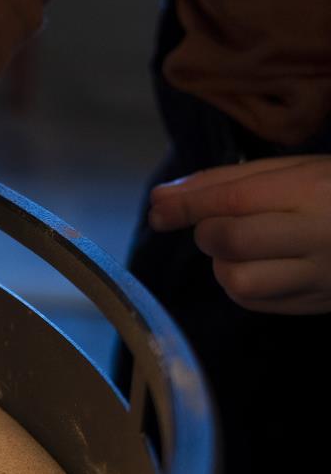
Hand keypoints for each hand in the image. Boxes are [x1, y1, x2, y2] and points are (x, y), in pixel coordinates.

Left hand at [148, 155, 330, 313]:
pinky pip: (255, 303)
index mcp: (315, 192)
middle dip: (208, 231)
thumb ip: (224, 181)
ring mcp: (322, 277)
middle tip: (219, 222)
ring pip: (238, 282)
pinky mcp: (318, 305)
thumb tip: (161, 199)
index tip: (158, 207)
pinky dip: (240, 284)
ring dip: (223, 263)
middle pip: (232, 242)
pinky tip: (258, 265)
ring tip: (243, 246)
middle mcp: (320, 237)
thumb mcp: (292, 169)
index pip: (235, 199)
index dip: (187, 204)